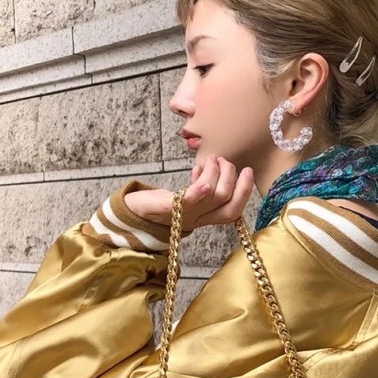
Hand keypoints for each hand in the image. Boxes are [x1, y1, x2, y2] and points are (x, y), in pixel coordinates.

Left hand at [122, 155, 254, 232]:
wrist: (130, 214)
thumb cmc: (159, 204)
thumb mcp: (185, 195)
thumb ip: (201, 183)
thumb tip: (213, 165)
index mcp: (202, 218)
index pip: (232, 213)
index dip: (244, 193)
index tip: (247, 171)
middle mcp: (196, 219)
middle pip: (226, 205)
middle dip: (234, 180)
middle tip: (225, 162)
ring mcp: (181, 215)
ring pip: (212, 196)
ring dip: (216, 172)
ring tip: (210, 159)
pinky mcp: (165, 208)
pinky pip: (187, 200)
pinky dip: (199, 186)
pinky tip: (198, 169)